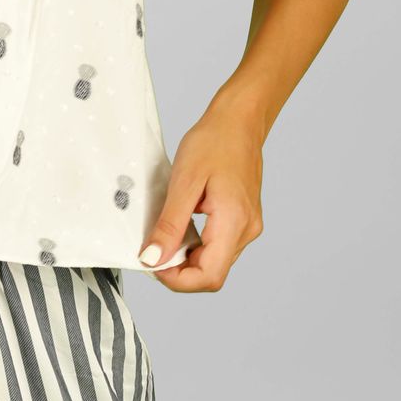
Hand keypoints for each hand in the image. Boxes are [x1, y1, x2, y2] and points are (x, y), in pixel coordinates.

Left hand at [139, 100, 264, 290]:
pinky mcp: (244, 220)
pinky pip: (219, 246)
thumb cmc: (214, 141)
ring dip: (187, 257)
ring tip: (165, 234)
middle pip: (212, 273)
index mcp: (234, 222)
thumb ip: (169, 225)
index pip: (209, 277)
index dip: (178, 280)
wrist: (239, 120)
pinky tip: (181, 226)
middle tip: (152, 249)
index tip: (152, 262)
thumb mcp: (184, 181)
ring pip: (215, 261)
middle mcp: (247, 230)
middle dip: (179, 270)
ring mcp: (248, 226)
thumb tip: (153, 259)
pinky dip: (197, 245)